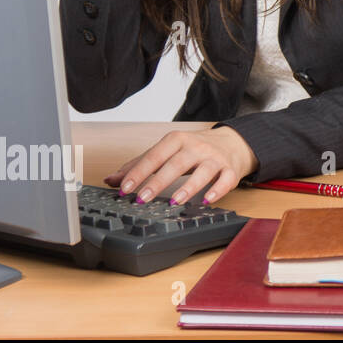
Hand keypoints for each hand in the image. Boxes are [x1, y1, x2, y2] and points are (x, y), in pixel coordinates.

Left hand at [103, 127, 257, 206]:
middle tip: (142, 198)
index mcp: (177, 140)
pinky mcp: (230, 170)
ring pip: (203, 171)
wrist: (232, 142)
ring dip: (189, 187)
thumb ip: (140, 164)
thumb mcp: (167, 151)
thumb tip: (111, 180)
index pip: (155, 156)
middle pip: (176, 164)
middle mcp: (196, 147)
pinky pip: (226, 180)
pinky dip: (217, 190)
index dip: (139, 172)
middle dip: (158, 181)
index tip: (124, 188)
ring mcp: (214, 158)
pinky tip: (207, 200)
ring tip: (175, 201)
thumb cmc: (194, 149)